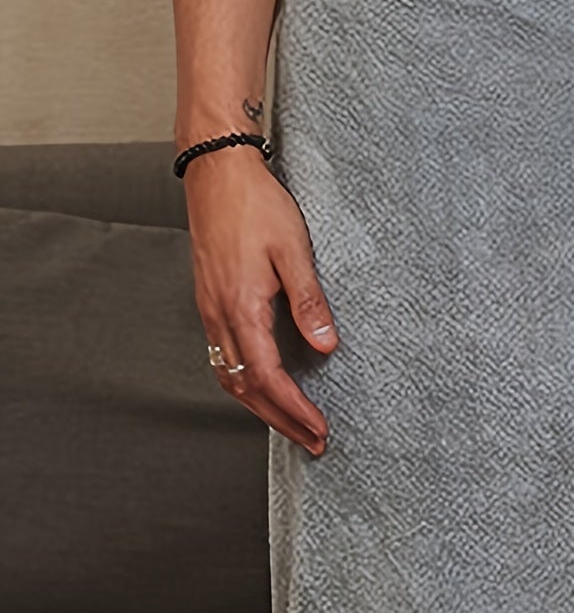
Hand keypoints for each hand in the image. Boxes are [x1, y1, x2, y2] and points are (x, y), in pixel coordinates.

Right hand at [183, 149, 338, 454]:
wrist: (217, 172)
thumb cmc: (256, 204)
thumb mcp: (293, 250)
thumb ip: (309, 300)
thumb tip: (325, 345)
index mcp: (241, 307)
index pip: (267, 377)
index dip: (294, 409)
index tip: (319, 428)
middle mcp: (219, 315)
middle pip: (245, 388)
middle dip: (280, 420)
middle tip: (312, 440)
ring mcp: (210, 309)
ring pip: (229, 376)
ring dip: (260, 406)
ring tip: (291, 423)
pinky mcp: (210, 300)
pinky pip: (223, 356)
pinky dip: (244, 381)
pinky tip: (262, 384)